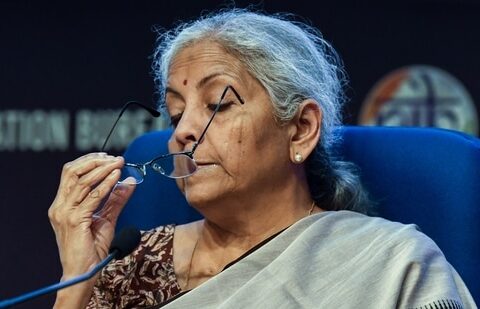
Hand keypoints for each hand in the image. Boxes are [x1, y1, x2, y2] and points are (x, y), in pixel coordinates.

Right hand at [48, 153, 135, 294]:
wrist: (83, 273)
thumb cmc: (91, 249)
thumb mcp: (107, 219)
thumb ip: (116, 199)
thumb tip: (129, 181)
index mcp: (63, 204)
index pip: (70, 173)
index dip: (89, 161)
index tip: (109, 157)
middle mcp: (60, 206)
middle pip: (72, 171)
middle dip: (95, 161)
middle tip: (116, 158)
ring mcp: (65, 213)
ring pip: (82, 181)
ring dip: (103, 170)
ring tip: (119, 164)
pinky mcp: (74, 220)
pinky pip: (92, 197)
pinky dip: (105, 185)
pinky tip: (116, 178)